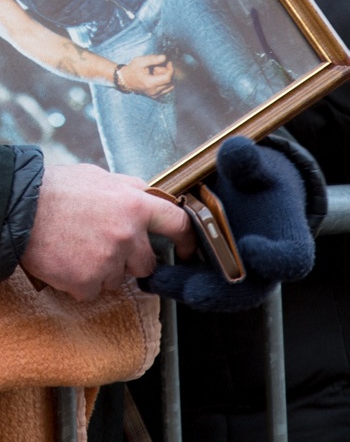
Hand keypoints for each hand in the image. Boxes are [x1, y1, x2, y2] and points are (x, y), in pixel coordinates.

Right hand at [20, 162, 194, 301]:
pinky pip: (93, 291)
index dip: (186, 240)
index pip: (177, 224)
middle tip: (103, 245)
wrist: (16, 209)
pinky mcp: (87, 283)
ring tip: (77, 248)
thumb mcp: (98, 176)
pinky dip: (80, 282)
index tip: (186, 250)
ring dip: (103, 270)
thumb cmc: (55, 190)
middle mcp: (126, 235)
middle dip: (130, 259)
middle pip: (147, 263)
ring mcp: (107, 261)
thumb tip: (148, 199)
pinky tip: (65, 261)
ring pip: (118, 279)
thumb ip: (128, 190)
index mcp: (134, 204)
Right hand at [115, 53, 174, 98]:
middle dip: (166, 73)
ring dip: (166, 78)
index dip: (171, 69)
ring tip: (156, 73)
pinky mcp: (155, 96)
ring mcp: (154, 95)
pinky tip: (156, 78)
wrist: (125, 80)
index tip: (168, 62)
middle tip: (157, 67)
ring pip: (169, 87)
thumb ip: (153, 59)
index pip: (168, 78)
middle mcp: (153, 91)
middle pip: (169, 82)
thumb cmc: (132, 69)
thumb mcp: (140, 61)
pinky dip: (164, 83)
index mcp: (150, 83)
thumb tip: (165, 58)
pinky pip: (166, 89)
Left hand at [143, 137, 315, 311]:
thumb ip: (247, 162)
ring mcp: (240, 274)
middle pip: (247, 289)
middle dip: (217, 291)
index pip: (290, 258)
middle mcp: (266, 268)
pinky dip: (176, 281)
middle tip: (192, 290)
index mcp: (289, 243)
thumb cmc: (260, 180)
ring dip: (187, 289)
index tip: (250, 248)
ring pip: (217, 292)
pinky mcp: (215, 273)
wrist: (252, 190)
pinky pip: (197, 283)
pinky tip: (151, 274)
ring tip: (157, 281)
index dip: (273, 258)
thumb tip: (236, 150)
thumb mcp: (257, 167)